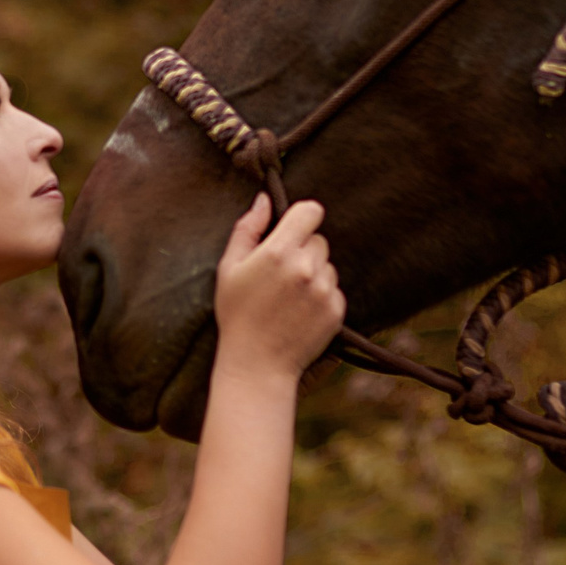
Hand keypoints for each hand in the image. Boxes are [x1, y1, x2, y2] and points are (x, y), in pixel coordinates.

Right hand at [211, 194, 343, 377]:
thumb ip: (247, 229)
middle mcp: (306, 268)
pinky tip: (300, 313)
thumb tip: (264, 200)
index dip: (303, 217)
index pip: (311, 211)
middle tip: (281, 275)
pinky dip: (322, 297)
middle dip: (303, 250)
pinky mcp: (336, 310)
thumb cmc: (236, 315)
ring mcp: (324, 290)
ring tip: (289, 298)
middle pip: (319, 240)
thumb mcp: (229, 268)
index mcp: (278, 252)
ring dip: (314, 274)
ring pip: (328, 265)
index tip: (294, 229)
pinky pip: (334, 289)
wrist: (257, 364)